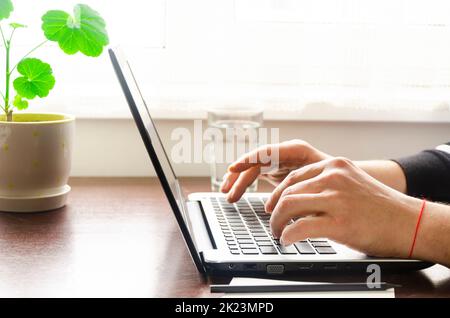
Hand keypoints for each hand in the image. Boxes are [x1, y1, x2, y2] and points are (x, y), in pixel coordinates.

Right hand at [221, 140, 330, 202]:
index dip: (248, 160)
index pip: (267, 152)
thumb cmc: (339, 184)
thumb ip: (302, 191)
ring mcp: (280, 161)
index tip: (232, 168)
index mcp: (296, 150)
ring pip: (253, 169)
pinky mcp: (278, 171)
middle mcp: (285, 153)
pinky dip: (245, 185)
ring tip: (228, 197)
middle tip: (226, 190)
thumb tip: (283, 207)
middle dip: (239, 175)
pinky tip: (236, 195)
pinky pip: (256, 175)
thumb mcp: (322, 185)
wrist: (348, 185)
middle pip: (256, 161)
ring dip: (239, 182)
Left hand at [267, 157, 421, 257]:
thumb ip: (326, 184)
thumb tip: (296, 199)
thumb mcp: (351, 182)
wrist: (410, 222)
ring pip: (289, 206)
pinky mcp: (340, 222)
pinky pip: (300, 227)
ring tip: (278, 232)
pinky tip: (288, 240)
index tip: (271, 205)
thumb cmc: (380, 207)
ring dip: (278, 222)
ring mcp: (336, 198)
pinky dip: (288, 235)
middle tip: (273, 223)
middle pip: (288, 191)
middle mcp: (334, 176)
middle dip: (275, 210)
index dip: (277, 193)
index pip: (294, 176)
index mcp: (335, 165)